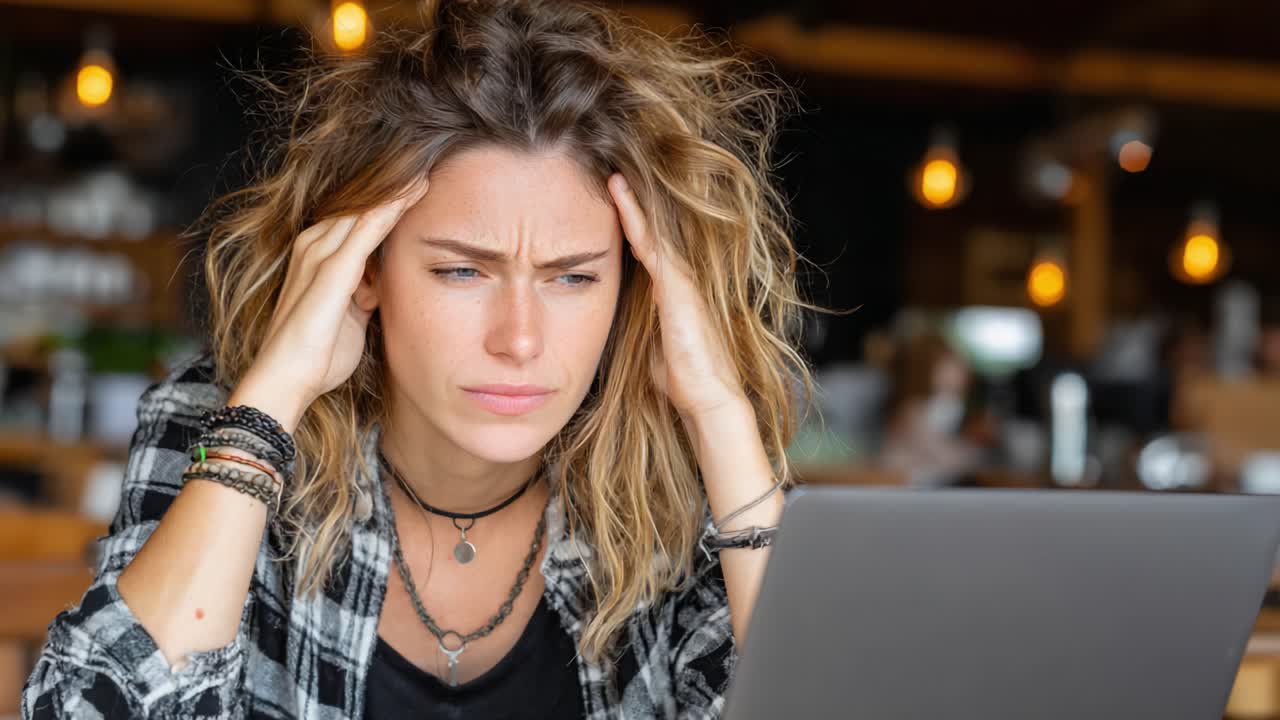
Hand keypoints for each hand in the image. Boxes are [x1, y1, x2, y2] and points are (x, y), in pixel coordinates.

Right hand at [243, 176, 429, 421]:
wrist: (287, 378)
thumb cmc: (317, 354)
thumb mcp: (350, 316)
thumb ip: (364, 296)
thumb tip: (381, 289)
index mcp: (317, 256)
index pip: (358, 220)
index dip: (388, 203)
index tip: (419, 186)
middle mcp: (314, 246)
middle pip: (362, 208)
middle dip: (394, 189)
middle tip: (428, 165)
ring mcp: (321, 254)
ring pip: (366, 211)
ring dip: (397, 191)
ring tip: (426, 172)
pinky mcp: (332, 269)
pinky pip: (367, 229)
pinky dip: (391, 209)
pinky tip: (413, 193)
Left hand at [607, 173, 746, 422]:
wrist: (706, 397)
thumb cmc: (680, 379)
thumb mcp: (651, 346)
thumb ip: (641, 328)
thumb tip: (624, 325)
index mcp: (670, 293)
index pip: (646, 251)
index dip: (629, 227)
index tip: (611, 206)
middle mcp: (678, 280)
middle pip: (651, 234)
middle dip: (633, 207)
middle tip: (611, 177)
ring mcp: (681, 280)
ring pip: (652, 231)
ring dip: (632, 203)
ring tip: (613, 176)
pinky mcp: (678, 285)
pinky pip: (652, 242)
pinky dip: (634, 217)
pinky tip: (620, 195)